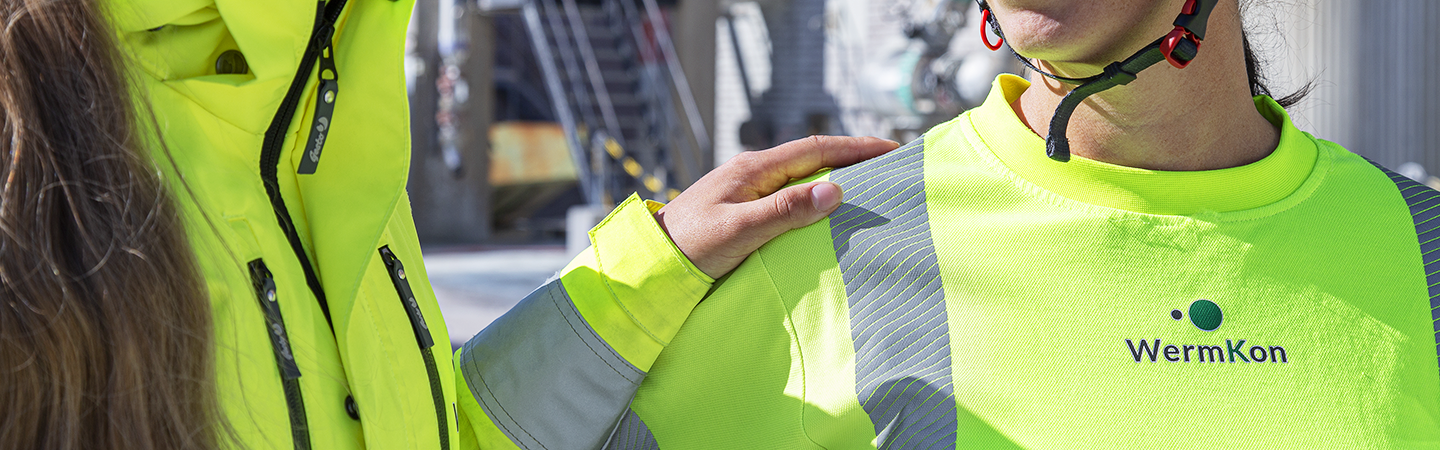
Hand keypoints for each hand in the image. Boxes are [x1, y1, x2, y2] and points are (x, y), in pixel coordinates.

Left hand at [654, 136, 899, 278]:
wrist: (650, 261)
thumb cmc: (689, 248)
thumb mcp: (739, 231)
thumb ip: (785, 211)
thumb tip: (836, 189)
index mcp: (753, 169)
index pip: (816, 149)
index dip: (856, 148)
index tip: (892, 149)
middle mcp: (753, 172)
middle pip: (814, 157)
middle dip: (853, 158)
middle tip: (892, 164)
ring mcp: (749, 189)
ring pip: (803, 175)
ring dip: (837, 176)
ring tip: (871, 184)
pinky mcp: (745, 208)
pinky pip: (791, 194)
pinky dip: (817, 195)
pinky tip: (829, 209)